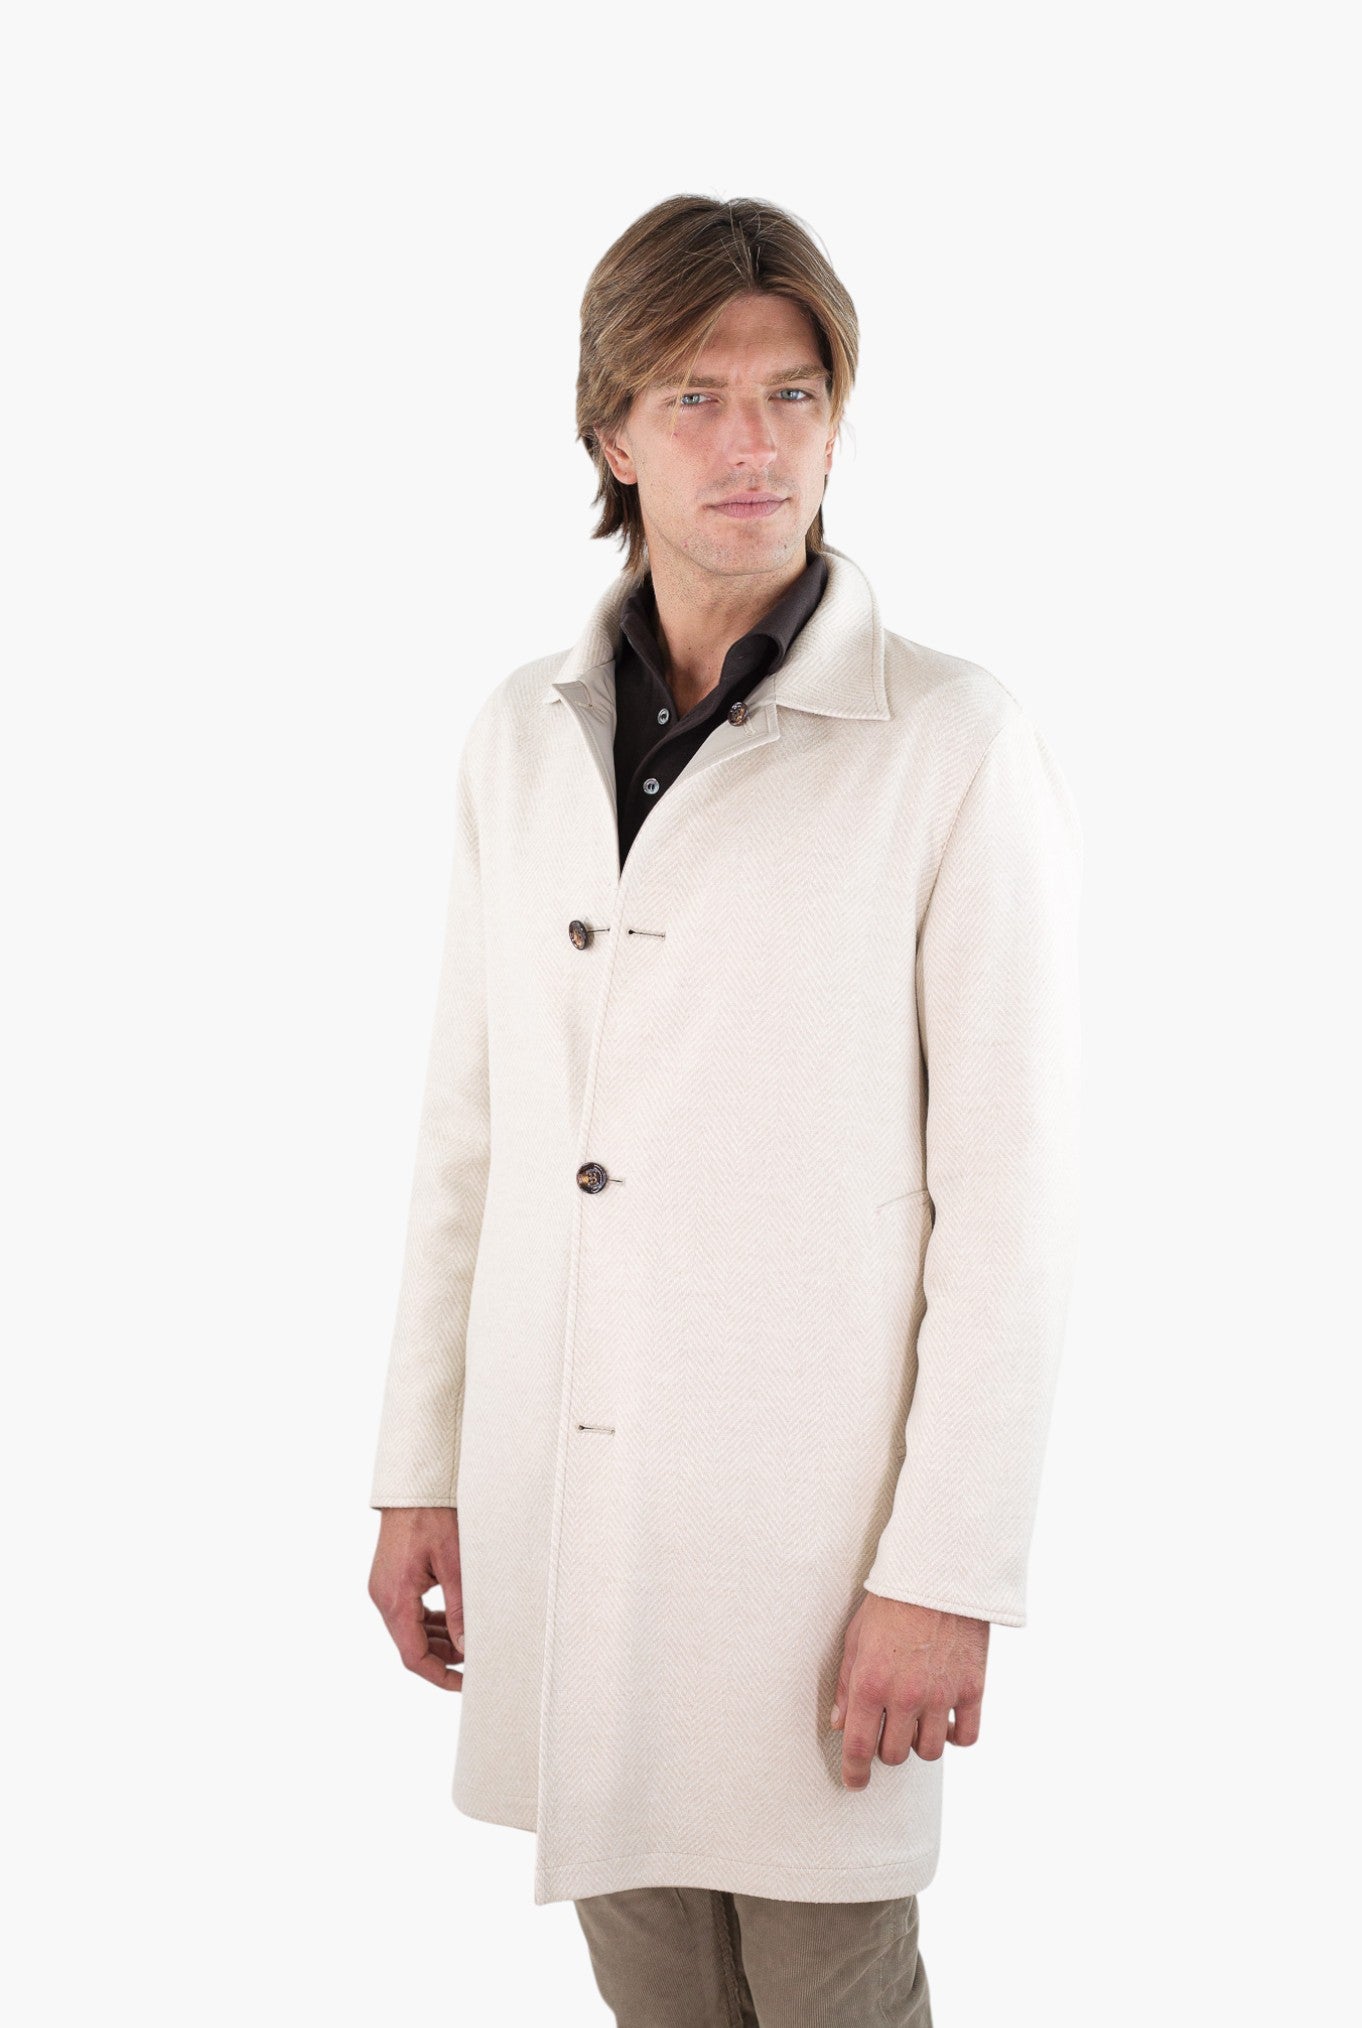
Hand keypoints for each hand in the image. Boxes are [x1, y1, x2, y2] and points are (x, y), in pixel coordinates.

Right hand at [368, 1505, 464, 1690]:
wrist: (412, 1487)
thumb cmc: (431, 1516)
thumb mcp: (454, 1563)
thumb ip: (459, 1608)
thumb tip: (467, 1646)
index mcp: (395, 1598)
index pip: (413, 1656)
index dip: (439, 1675)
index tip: (464, 1683)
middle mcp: (384, 1598)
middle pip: (411, 1646)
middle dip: (443, 1657)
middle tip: (475, 1657)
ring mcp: (384, 1589)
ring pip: (410, 1631)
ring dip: (438, 1640)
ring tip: (469, 1639)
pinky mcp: (391, 1581)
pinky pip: (409, 1613)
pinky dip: (430, 1622)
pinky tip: (452, 1619)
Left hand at [829, 1592, 988, 1787]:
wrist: (939, 1573)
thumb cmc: (892, 1601)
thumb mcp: (855, 1637)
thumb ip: (845, 1683)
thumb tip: (839, 1721)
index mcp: (870, 1684)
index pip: (859, 1747)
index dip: (854, 1773)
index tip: (855, 1783)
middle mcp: (905, 1696)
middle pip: (894, 1754)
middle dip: (886, 1749)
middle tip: (886, 1730)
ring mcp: (941, 1695)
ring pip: (930, 1752)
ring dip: (918, 1743)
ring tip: (915, 1722)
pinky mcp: (972, 1689)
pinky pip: (966, 1737)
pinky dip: (955, 1736)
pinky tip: (946, 1721)